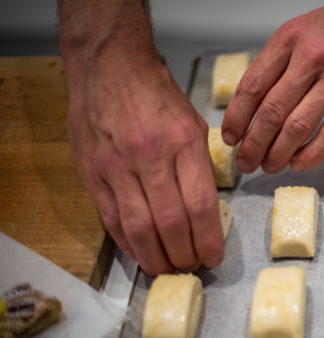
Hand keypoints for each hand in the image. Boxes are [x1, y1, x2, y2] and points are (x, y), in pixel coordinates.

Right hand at [66, 50, 223, 274]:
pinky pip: (111, 218)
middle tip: (192, 267)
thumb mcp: (194, 123)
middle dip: (184, 254)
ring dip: (155, 257)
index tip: (214, 257)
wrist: (109, 66)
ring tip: (168, 269)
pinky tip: (141, 253)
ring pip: (139, 227)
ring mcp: (117, 166)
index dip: (208, 240)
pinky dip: (128, 242)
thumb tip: (208, 210)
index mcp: (183, 142)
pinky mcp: (93, 172)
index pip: (200, 204)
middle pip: (171, 223)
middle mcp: (150, 156)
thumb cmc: (158, 95)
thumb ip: (200, 166)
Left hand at [221, 0, 323, 173]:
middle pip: (271, 112)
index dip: (237, 117)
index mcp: (290, 38)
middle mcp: (312, 58)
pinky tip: (298, 164)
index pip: (252, 85)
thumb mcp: (306, 29)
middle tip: (246, 162)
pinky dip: (311, 155)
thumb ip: (283, 62)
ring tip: (269, 167)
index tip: (230, 137)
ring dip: (278, 154)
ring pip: (297, 127)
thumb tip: (258, 103)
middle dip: (253, 144)